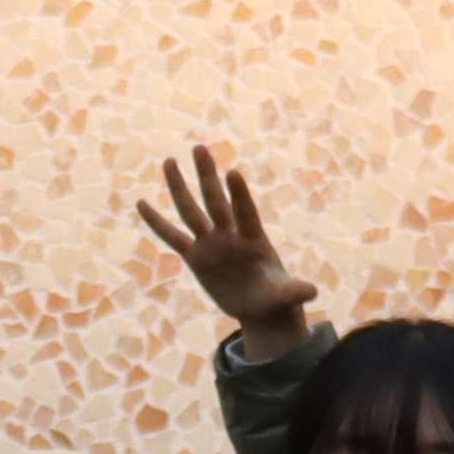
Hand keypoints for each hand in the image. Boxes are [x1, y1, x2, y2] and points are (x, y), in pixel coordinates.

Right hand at [138, 142, 321, 339]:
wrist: (260, 305)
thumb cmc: (276, 298)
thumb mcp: (285, 297)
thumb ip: (295, 292)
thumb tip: (312, 292)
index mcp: (254, 240)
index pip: (245, 213)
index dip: (240, 195)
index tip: (232, 172)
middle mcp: (230, 235)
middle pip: (216, 202)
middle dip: (207, 176)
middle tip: (199, 147)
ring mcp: (211, 243)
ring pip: (191, 211)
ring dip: (180, 187)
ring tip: (169, 161)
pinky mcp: (195, 257)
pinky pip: (172, 237)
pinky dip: (157, 222)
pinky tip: (141, 203)